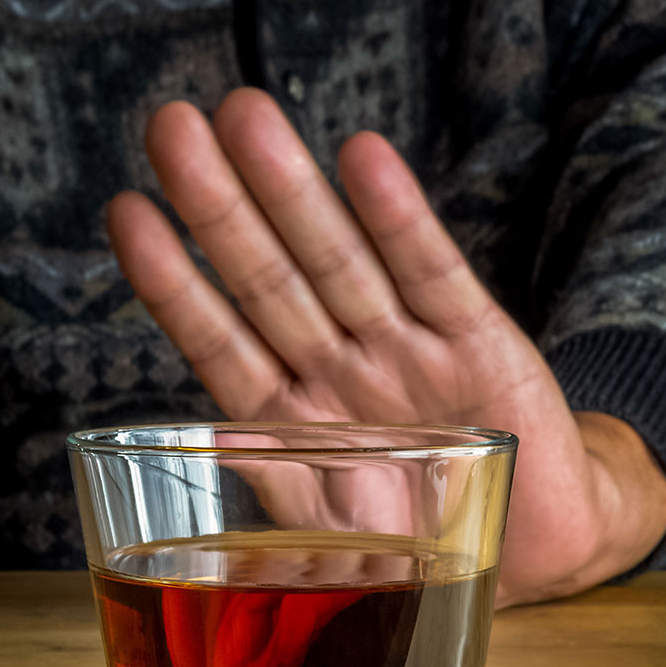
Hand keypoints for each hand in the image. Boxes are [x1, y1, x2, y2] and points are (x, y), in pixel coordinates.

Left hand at [106, 89, 665, 605]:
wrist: (538, 551)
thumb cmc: (425, 541)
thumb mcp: (340, 539)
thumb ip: (282, 501)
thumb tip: (211, 470)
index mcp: (297, 422)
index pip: (220, 342)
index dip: (174, 283)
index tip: (126, 212)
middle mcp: (341, 373)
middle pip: (269, 282)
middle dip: (219, 208)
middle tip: (170, 126)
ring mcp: (406, 350)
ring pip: (337, 262)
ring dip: (291, 191)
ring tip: (245, 115)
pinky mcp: (478, 341)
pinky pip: (433, 273)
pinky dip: (402, 220)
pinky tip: (363, 158)